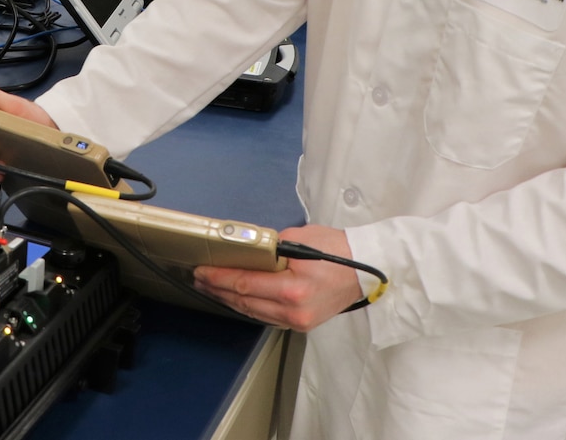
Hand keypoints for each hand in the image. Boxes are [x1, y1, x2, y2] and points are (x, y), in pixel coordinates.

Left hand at [194, 225, 363, 330]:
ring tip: (211, 286)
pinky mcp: (301, 324)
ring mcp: (297, 322)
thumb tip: (245, 251)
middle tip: (199, 277)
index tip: (201, 270)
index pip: (245, 284)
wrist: (366, 270)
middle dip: (218, 288)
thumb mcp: (299, 240)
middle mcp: (293, 311)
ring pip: (253, 312)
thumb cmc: (336, 249)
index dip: (219, 277)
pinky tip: (235, 296)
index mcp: (292, 289)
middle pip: (244, 301)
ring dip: (229, 299)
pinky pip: (266, 316)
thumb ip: (269, 248)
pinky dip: (247, 306)